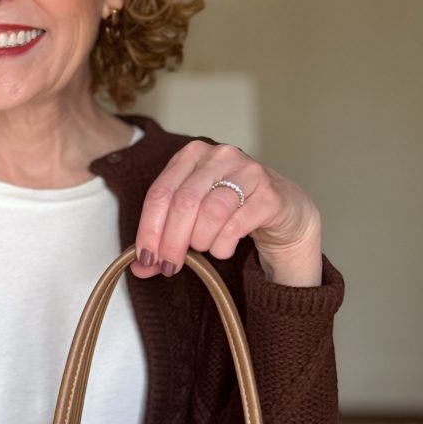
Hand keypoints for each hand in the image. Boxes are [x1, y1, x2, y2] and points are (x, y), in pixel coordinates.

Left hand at [132, 141, 322, 286]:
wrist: (283, 212)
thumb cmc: (231, 212)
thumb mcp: (192, 219)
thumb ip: (164, 239)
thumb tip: (139, 267)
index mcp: (192, 155)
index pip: (160, 193)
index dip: (148, 229)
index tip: (145, 259)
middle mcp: (220, 156)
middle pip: (183, 203)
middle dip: (171, 242)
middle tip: (169, 266)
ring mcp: (248, 171)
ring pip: (210, 212)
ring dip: (200, 241)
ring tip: (203, 250)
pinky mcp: (270, 194)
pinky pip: (236, 224)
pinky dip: (223, 244)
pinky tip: (223, 249)